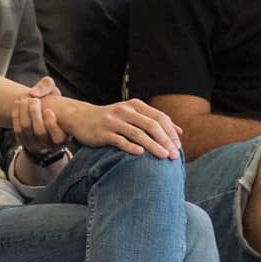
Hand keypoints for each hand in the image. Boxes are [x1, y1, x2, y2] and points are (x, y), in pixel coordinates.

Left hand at [10, 77, 69, 159]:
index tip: (48, 110)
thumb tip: (33, 93)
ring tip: (25, 99)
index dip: (51, 125)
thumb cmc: (52, 102)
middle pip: (40, 133)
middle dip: (35, 114)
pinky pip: (17, 130)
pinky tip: (17, 103)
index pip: (58, 138)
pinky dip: (16, 115)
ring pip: (27, 131)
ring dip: (24, 113)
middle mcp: (50, 145)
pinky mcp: (24, 142)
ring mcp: (36, 145)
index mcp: (64, 136)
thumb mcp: (54, 93)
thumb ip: (47, 86)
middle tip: (34, 100)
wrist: (41, 112)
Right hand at [54, 96, 181, 159]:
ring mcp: (114, 121)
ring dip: (153, 145)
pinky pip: (119, 140)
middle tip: (174, 155)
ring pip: (137, 133)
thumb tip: (179, 131)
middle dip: (165, 140)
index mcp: (135, 105)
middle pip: (151, 125)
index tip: (178, 147)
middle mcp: (126, 111)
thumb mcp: (133, 114)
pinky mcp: (103, 132)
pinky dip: (130, 146)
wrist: (81, 118)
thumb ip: (154, 120)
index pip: (159, 117)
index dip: (170, 132)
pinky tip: (140, 154)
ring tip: (163, 156)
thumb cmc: (112, 119)